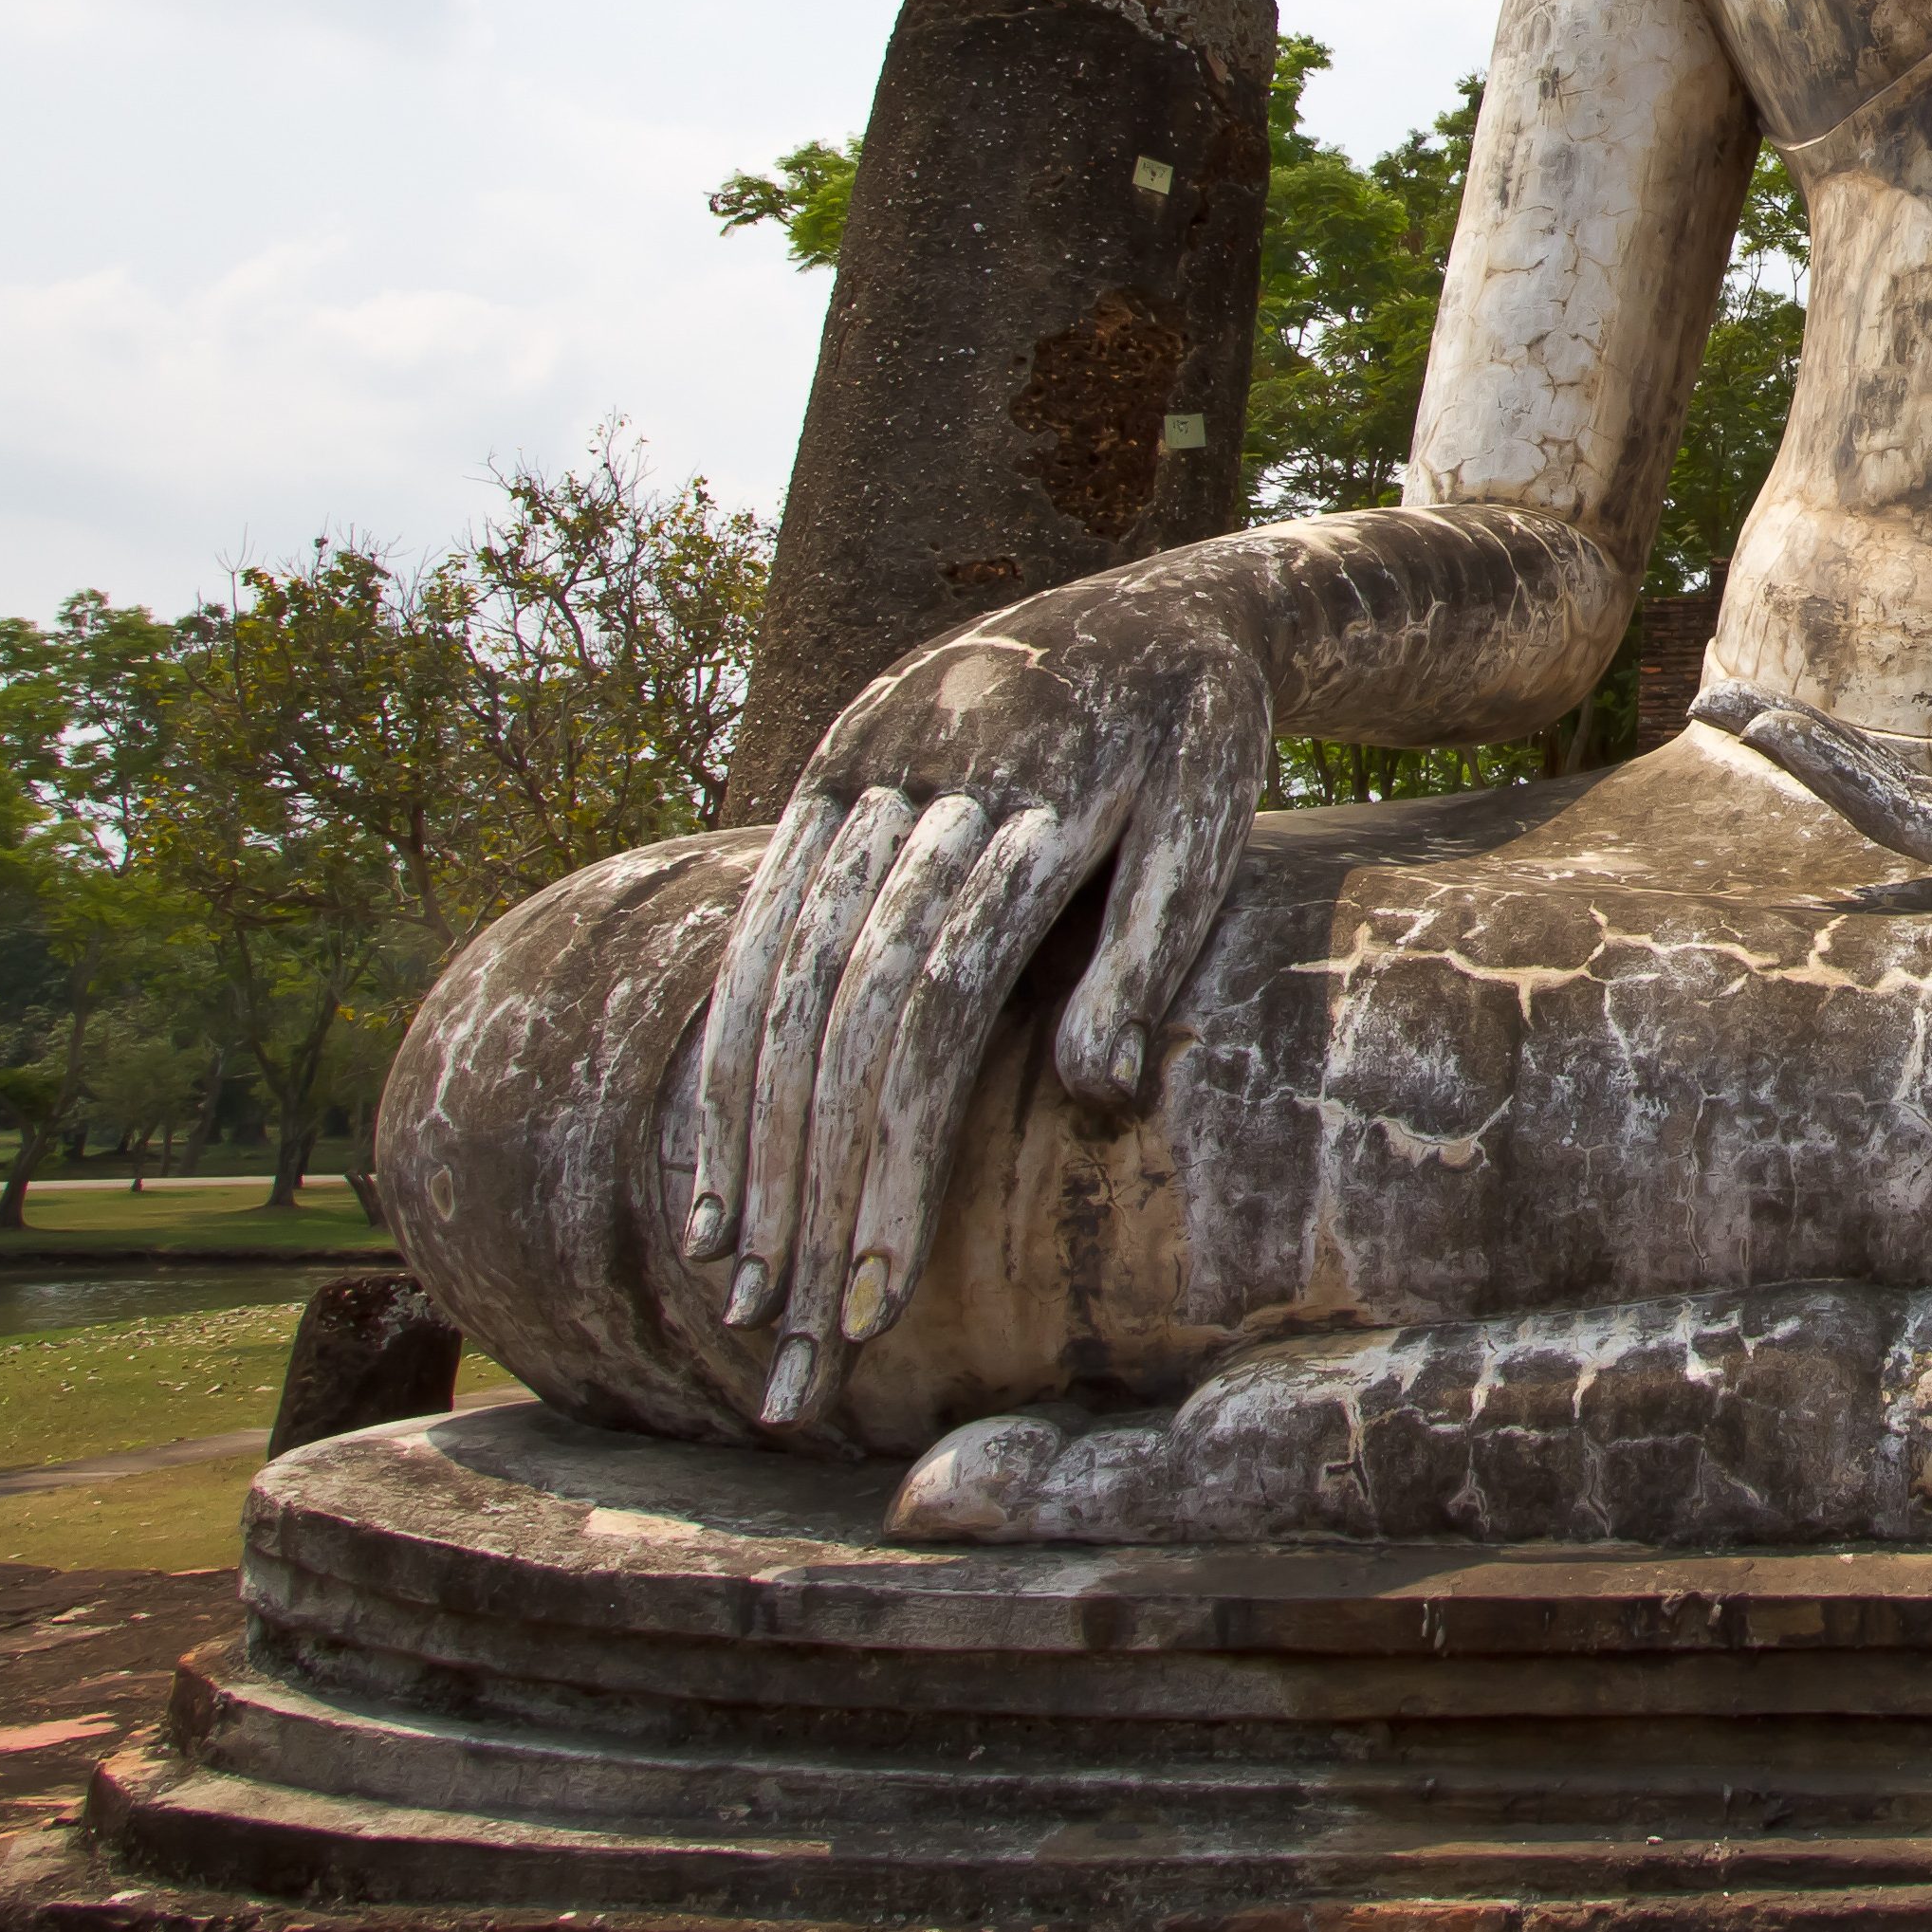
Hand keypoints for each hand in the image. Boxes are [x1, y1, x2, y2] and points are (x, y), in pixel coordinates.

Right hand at [682, 573, 1273, 1433]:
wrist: (1176, 601)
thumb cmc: (1211, 737)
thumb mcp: (1216, 815)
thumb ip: (1152, 947)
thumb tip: (1098, 1097)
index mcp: (1034, 789)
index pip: (935, 1002)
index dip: (893, 1149)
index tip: (878, 1293)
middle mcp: (925, 769)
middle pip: (843, 1002)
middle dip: (807, 1176)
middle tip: (791, 1330)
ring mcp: (864, 759)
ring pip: (782, 971)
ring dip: (749, 1135)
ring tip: (738, 1282)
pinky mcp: (830, 764)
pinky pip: (760, 920)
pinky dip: (731, 1047)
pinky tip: (715, 1162)